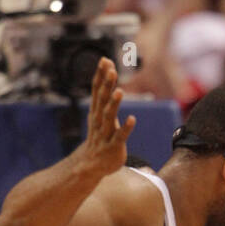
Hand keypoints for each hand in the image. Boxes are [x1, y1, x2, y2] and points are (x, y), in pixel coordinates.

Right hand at [80, 58, 135, 177]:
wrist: (92, 165)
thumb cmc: (100, 136)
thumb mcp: (100, 114)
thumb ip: (105, 94)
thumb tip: (108, 70)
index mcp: (96, 112)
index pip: (97, 90)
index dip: (101, 76)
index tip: (105, 60)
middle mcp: (99, 121)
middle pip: (102, 101)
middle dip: (107, 86)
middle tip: (112, 71)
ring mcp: (105, 134)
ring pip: (109, 117)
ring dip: (114, 104)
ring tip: (120, 91)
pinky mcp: (113, 147)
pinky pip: (120, 137)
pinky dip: (126, 128)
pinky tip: (132, 119)